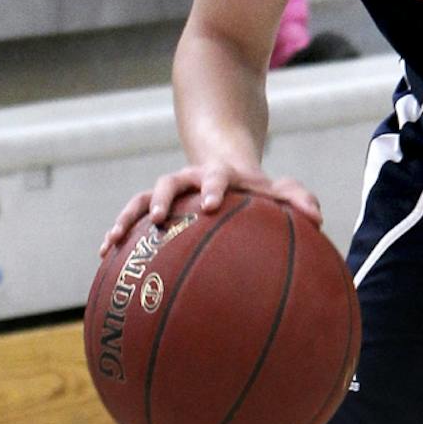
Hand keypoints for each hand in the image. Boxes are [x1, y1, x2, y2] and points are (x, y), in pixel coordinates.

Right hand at [97, 161, 322, 257]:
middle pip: (168, 182)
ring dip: (127, 217)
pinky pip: (130, 218)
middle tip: (159, 217)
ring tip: (114, 240)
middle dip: (162, 199)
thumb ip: (299, 200)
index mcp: (218, 176)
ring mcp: (167, 193)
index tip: (212, 204)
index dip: (213, 188)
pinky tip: (103, 256)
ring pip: (140, 199)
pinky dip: (117, 233)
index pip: (215, 177)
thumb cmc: (256, 188)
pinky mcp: (153, 207)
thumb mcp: (279, 190)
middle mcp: (187, 180)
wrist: (224, 167)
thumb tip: (318, 219)